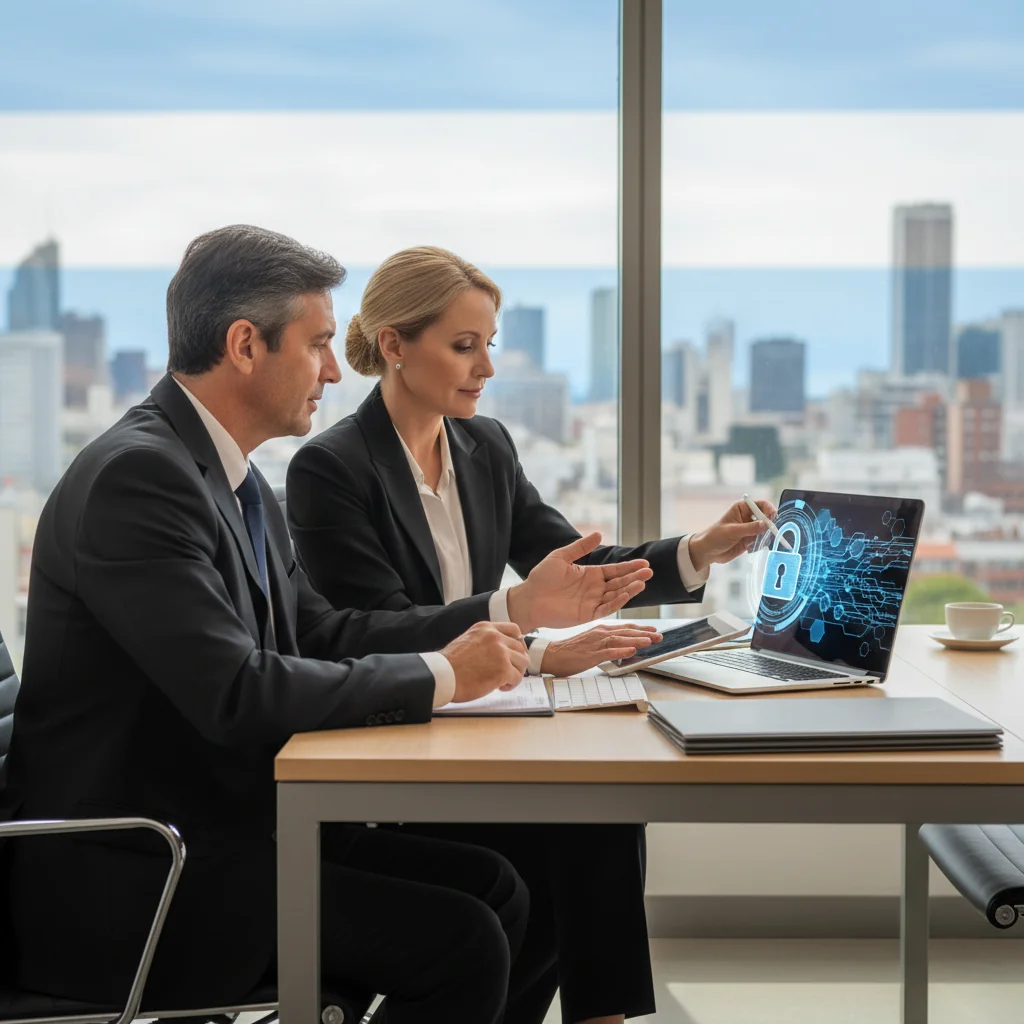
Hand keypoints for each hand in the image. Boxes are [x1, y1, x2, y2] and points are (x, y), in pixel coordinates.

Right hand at [440, 621, 528, 702]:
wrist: (442, 675)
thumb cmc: (450, 664)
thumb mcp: (468, 640)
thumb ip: (485, 641)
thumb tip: (499, 651)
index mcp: (486, 628)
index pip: (514, 630)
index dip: (518, 644)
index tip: (515, 653)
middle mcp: (495, 637)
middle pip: (520, 648)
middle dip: (516, 662)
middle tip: (508, 672)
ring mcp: (501, 653)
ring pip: (522, 663)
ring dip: (515, 674)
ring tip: (502, 681)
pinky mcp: (503, 669)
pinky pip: (517, 678)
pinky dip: (510, 685)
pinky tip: (499, 687)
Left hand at [506, 533, 653, 631]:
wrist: (528, 599)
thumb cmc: (541, 577)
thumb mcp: (561, 557)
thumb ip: (580, 547)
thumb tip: (599, 534)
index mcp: (590, 575)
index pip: (614, 570)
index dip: (629, 567)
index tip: (644, 563)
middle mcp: (594, 589)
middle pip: (619, 582)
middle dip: (635, 577)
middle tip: (649, 571)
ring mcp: (592, 602)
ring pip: (616, 595)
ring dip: (630, 589)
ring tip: (643, 581)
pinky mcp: (587, 614)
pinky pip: (606, 608)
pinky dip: (617, 601)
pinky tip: (627, 594)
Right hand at [540, 623, 662, 675]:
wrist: (551, 655)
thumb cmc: (571, 650)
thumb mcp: (593, 643)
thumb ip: (609, 644)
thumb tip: (626, 647)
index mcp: (601, 630)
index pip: (625, 628)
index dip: (641, 629)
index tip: (654, 630)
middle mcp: (600, 633)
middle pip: (626, 632)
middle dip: (644, 633)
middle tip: (659, 636)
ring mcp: (595, 644)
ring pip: (619, 639)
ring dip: (636, 639)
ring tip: (650, 640)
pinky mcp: (590, 655)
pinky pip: (607, 652)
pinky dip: (620, 650)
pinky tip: (630, 650)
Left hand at [688, 499, 777, 571]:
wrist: (708, 552)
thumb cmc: (716, 536)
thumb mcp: (733, 531)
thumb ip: (750, 528)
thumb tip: (766, 524)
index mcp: (742, 508)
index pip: (760, 504)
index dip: (769, 509)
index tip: (773, 517)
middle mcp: (747, 517)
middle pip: (765, 517)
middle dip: (770, 523)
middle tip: (772, 531)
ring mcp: (749, 529)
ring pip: (765, 529)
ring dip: (766, 534)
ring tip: (762, 540)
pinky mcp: (750, 540)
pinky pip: (761, 539)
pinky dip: (762, 542)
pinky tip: (756, 545)